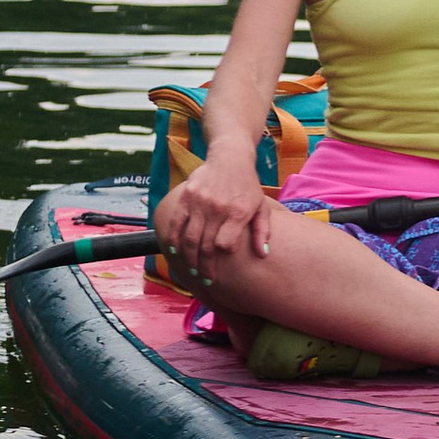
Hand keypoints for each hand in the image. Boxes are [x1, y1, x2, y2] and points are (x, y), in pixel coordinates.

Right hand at [157, 150, 276, 283]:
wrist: (230, 158)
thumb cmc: (248, 186)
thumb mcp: (261, 206)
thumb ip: (262, 231)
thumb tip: (263, 254)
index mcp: (237, 212)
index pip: (225, 244)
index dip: (222, 257)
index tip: (223, 268)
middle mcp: (217, 208)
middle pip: (205, 245)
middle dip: (205, 267)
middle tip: (206, 280)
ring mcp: (200, 203)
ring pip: (189, 238)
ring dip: (189, 258)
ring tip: (192, 271)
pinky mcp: (186, 197)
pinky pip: (177, 223)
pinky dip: (174, 239)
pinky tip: (175, 252)